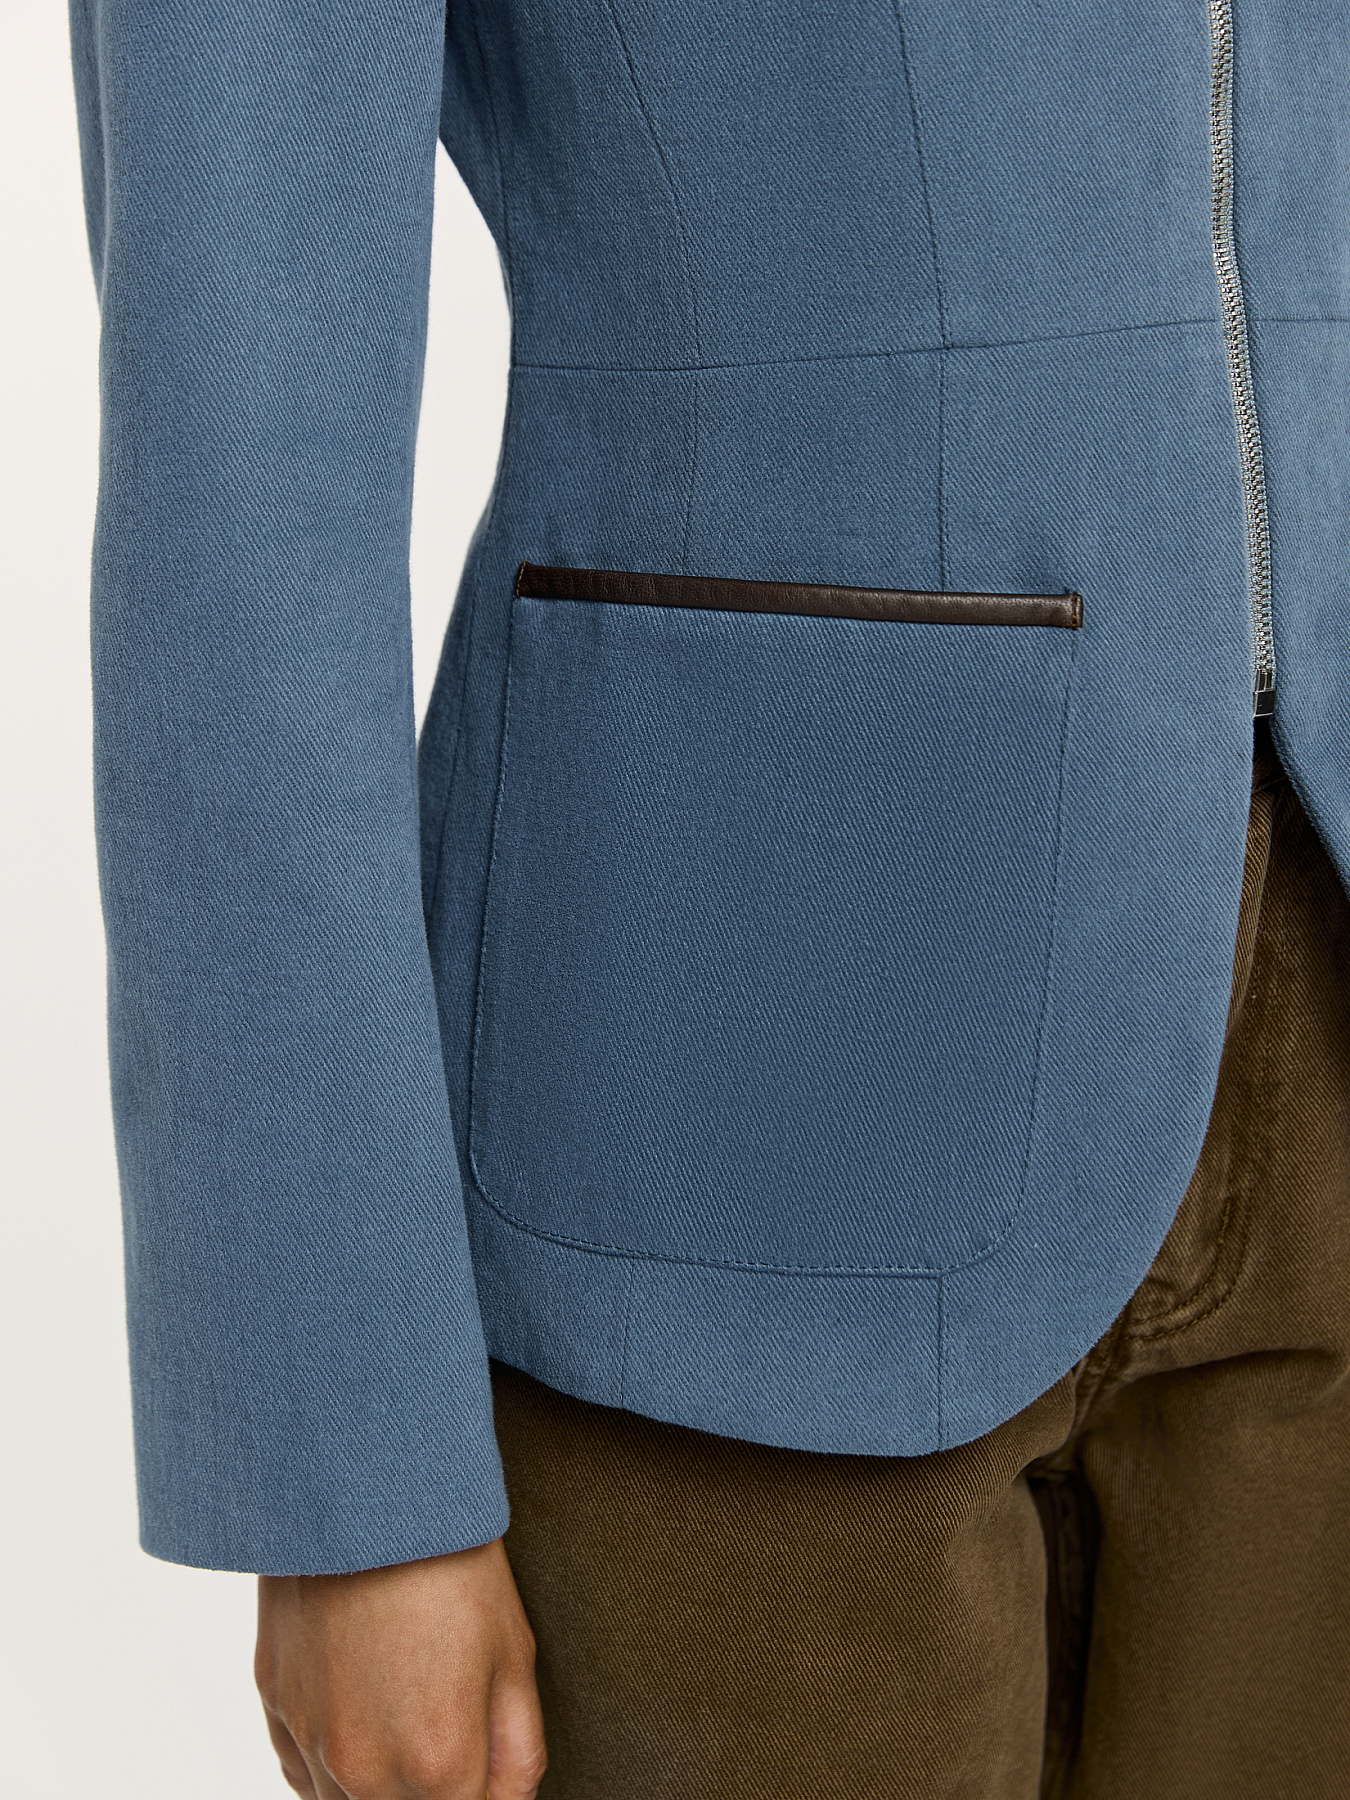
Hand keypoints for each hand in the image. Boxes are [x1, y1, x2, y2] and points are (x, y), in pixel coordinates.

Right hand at [255, 1537, 546, 1798]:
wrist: (364, 1490)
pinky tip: (363, 1717)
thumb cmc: (451, 1562)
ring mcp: (311, 1741)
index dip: (481, 1793)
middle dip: (432, 1788)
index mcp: (437, 1766)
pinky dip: (332, 1766)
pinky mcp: (275, 1705)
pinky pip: (302, 1773)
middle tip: (446, 1717)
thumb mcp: (514, 1654)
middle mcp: (365, 1772)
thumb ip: (519, 1753)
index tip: (482, 1757)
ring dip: (380, 1784)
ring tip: (407, 1714)